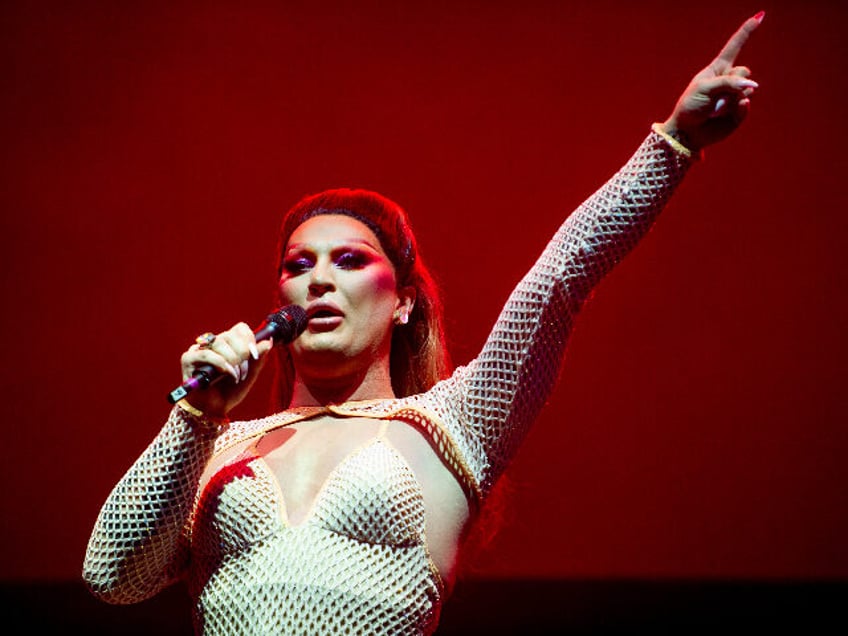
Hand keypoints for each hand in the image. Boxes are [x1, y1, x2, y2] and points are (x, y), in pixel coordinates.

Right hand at [179, 322, 274, 417]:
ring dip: (232, 360)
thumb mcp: (250, 374)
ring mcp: (200, 349)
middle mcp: (213, 343)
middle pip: (230, 335)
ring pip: (219, 342)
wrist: (214, 409)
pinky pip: (206, 354)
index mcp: (228, 343)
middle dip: (242, 354)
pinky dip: (220, 363)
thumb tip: (269, 341)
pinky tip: (226, 373)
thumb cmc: (230, 391)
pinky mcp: (188, 358)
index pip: (240, 329)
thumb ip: (258, 358)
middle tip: (243, 372)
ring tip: (235, 376)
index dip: (249, 339)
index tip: (254, 356)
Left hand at [662, 12, 763, 151]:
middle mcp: (729, 80)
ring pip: (748, 88)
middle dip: (734, 81)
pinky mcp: (739, 110)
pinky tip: (726, 113)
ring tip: (715, 107)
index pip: (735, 46)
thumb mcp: (704, 88)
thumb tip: (753, 85)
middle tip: (716, 95)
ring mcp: (735, 95)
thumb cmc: (690, 106)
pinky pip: (747, 104)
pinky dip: (738, 108)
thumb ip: (728, 82)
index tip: (761, 16)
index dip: (747, 31)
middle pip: (744, 70)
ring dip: (732, 97)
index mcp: (717, 69)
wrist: (688, 131)